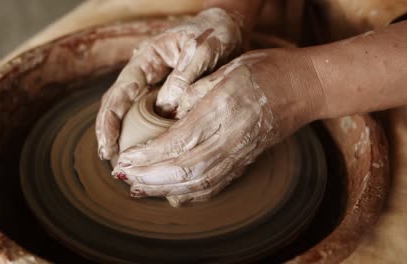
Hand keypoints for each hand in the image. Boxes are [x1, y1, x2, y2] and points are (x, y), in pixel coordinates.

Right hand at [96, 8, 242, 158]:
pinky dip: (147, 138)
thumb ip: (184, 76)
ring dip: (125, 140)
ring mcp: (155, 87)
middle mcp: (145, 75)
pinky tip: (149, 158)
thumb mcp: (201, 49)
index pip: (120, 92)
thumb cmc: (213, 34)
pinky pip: (152, 120)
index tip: (107, 145)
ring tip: (125, 167)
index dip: (109, 120)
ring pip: (131, 115)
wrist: (228, 30)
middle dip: (110, 134)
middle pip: (118, 106)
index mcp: (146, 59)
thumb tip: (167, 107)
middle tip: (112, 163)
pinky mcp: (169, 98)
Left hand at [111, 50, 320, 206]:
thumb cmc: (265, 70)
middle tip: (123, 177)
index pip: (179, 141)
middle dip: (149, 178)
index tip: (125, 159)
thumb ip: (194, 93)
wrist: (305, 87)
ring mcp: (241, 153)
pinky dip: (190, 194)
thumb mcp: (225, 68)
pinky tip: (170, 194)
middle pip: (185, 170)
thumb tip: (166, 116)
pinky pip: (216, 185)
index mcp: (223, 108)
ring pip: (199, 183)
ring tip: (138, 189)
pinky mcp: (246, 161)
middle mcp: (232, 136)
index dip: (148, 155)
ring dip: (165, 190)